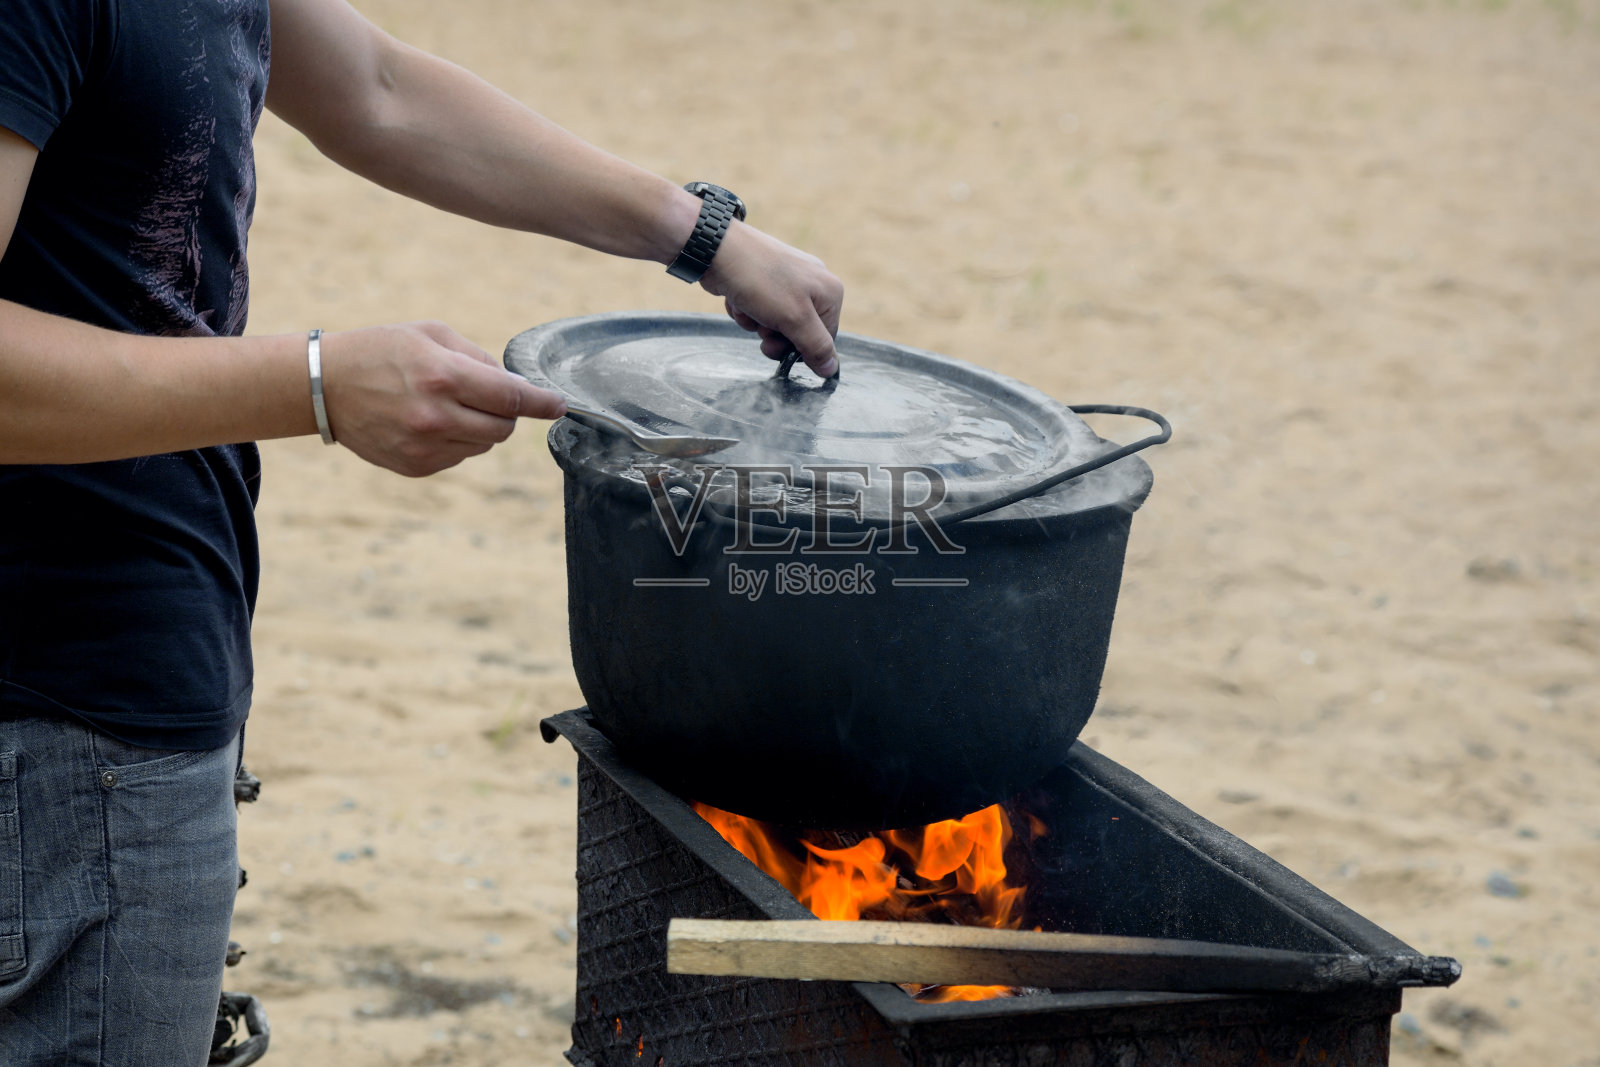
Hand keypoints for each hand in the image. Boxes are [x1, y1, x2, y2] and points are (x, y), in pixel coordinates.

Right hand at [318, 321, 564, 476]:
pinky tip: (430, 421)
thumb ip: (479, 359)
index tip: (560, 405)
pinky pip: (459, 457)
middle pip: (503, 428)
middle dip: (506, 412)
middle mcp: (436, 417)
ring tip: (447, 404)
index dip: (542, 403)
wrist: (324, 386)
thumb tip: (517, 386)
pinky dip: (458, 441)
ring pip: (484, 445)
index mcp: (442, 377)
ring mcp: (425, 447)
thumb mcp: (432, 335)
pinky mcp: (416, 467)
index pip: (511, 397)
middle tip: (484, 395)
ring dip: (480, 426)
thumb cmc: (381, 351)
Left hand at [698, 223, 843, 377]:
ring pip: (775, 324)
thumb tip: (832, 370)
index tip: (779, 348)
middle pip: (799, 334)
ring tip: (747, 306)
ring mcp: (787, 281)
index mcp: (830, 292)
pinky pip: (760, 310)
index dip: (801, 350)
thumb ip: (816, 346)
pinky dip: (746, 311)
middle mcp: (813, 285)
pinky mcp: (764, 281)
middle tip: (761, 328)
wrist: (717, 250)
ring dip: (756, 323)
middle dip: (774, 336)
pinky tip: (737, 299)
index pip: (825, 340)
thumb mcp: (794, 319)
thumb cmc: (760, 281)